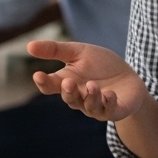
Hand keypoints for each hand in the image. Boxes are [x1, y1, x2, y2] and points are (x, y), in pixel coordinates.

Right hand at [29, 39, 151, 121]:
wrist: (128, 77)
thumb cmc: (100, 65)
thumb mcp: (78, 52)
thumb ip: (55, 50)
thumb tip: (28, 46)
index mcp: (68, 82)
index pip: (51, 86)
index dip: (43, 83)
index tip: (38, 75)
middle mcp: (80, 97)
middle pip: (69, 99)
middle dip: (68, 92)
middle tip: (68, 82)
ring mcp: (97, 106)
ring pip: (89, 106)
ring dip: (90, 97)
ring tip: (92, 85)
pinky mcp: (115, 110)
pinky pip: (109, 111)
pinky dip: (108, 103)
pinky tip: (109, 94)